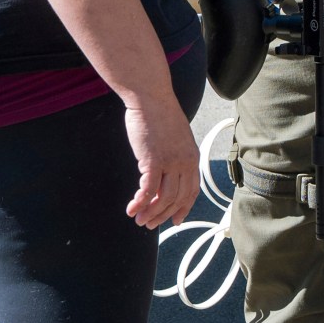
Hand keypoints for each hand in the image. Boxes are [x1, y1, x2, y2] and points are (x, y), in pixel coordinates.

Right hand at [123, 96, 200, 229]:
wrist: (150, 97)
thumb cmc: (159, 113)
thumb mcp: (176, 137)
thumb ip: (175, 155)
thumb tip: (164, 172)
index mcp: (192, 157)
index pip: (192, 191)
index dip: (183, 208)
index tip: (176, 220)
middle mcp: (185, 162)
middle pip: (178, 199)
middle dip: (164, 216)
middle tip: (151, 224)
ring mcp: (170, 163)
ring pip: (164, 199)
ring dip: (151, 213)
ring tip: (139, 220)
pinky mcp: (153, 161)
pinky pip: (148, 190)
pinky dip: (139, 203)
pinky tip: (131, 209)